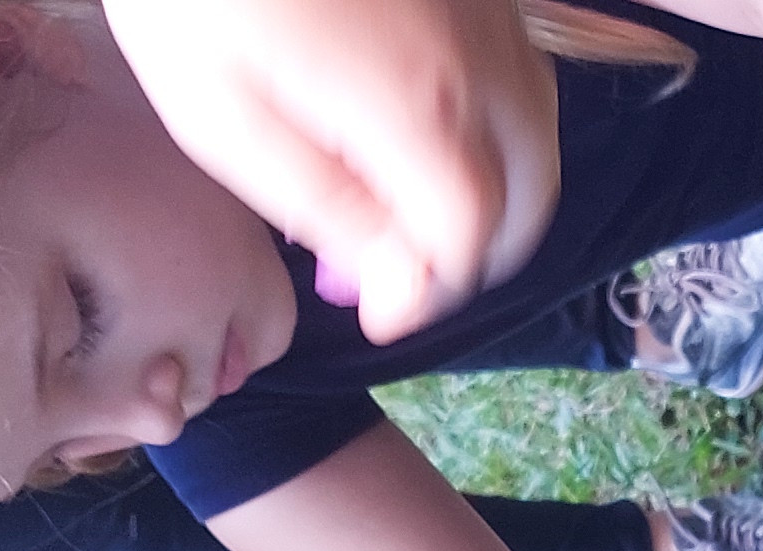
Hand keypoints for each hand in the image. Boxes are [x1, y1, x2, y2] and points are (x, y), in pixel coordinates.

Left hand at [104, 0, 561, 342]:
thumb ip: (327, 211)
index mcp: (418, 110)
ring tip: (398, 200)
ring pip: (537, 131)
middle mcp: (481, 62)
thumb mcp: (225, 120)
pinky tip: (415, 122)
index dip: (421, 294)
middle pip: (529, 196)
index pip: (467, 243)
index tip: (367, 309)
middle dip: (468, 251)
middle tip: (387, 266)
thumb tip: (398, 286)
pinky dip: (490, 123)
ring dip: (491, 189)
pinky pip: (519, 71)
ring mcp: (490, 14)